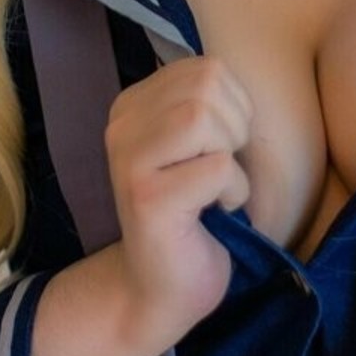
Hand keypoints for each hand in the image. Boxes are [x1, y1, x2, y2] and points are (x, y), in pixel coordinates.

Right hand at [104, 56, 252, 332]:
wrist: (161, 287)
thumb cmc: (193, 212)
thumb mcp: (197, 144)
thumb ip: (206, 104)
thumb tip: (234, 78)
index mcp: (133, 105)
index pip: (206, 68)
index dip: (234, 106)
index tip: (219, 147)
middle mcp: (121, 125)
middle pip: (206, 85)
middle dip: (235, 127)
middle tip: (221, 168)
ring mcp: (128, 161)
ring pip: (203, 117)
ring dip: (230, 158)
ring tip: (214, 188)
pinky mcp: (146, 199)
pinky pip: (217, 168)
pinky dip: (233, 192)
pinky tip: (212, 213)